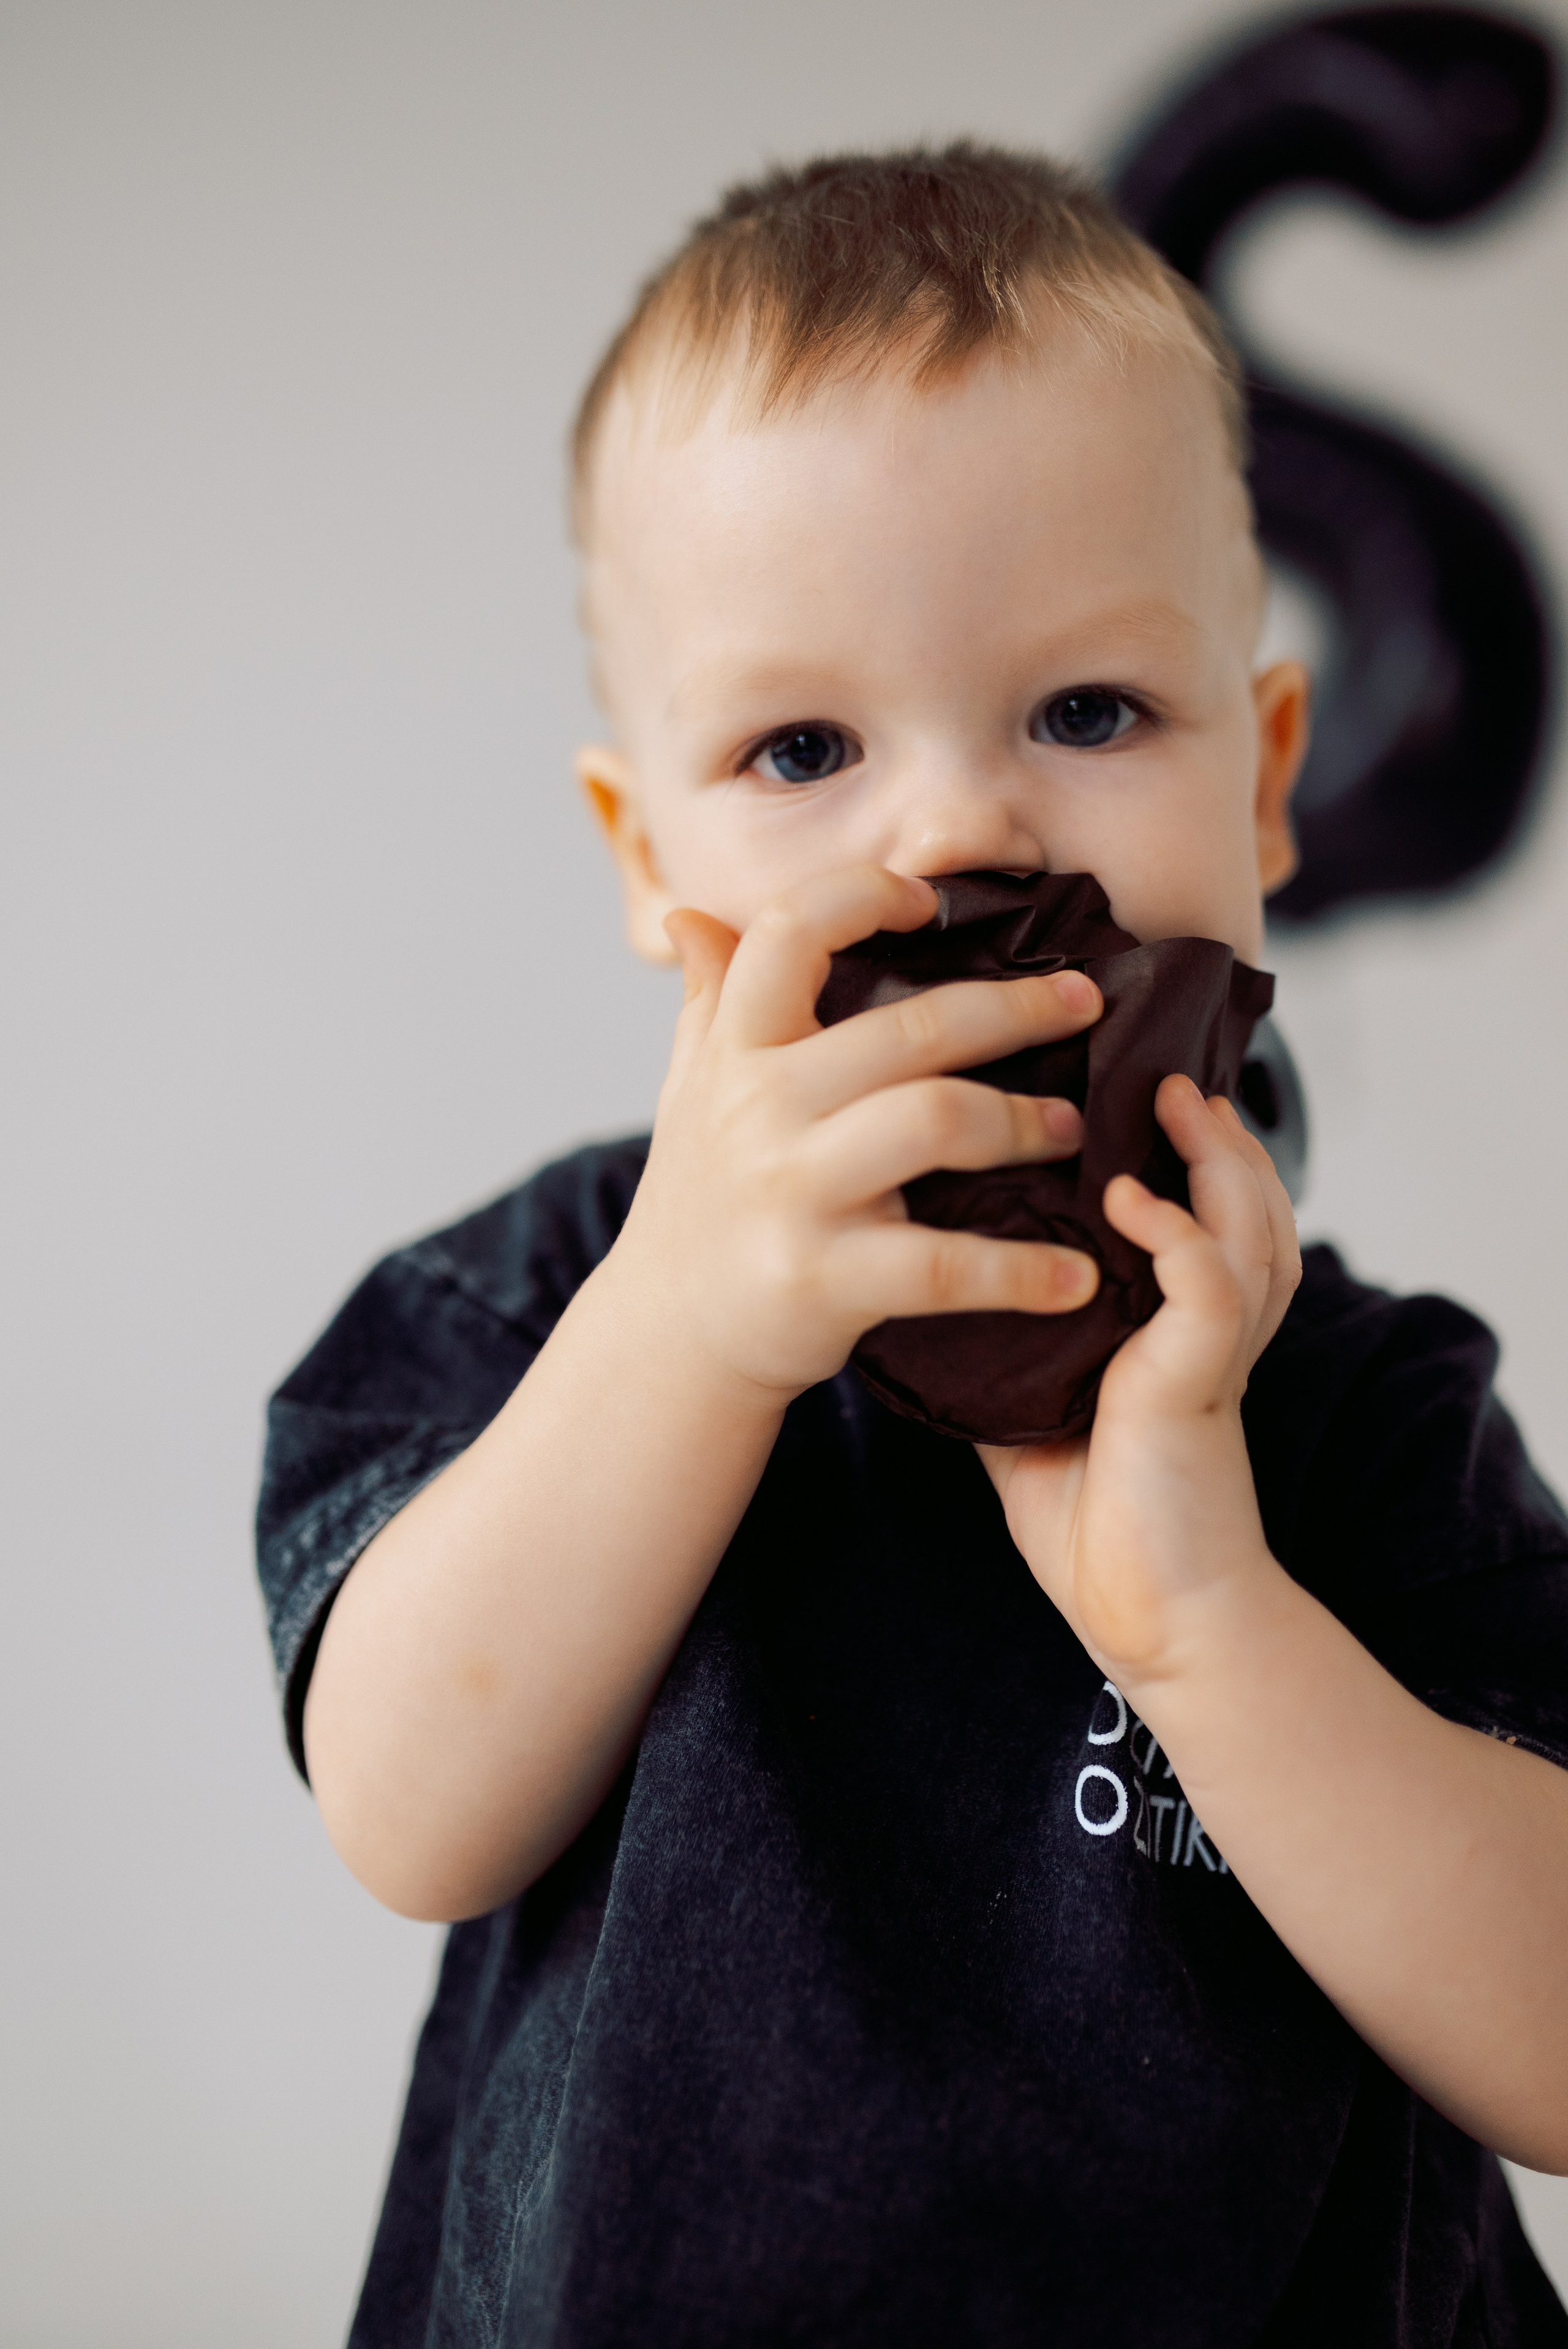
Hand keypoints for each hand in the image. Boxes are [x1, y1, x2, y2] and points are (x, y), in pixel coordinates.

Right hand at [618, 864, 1103, 1398]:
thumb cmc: (703, 1201)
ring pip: (937, 1121)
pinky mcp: (823, 1279)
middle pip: (909, 1030)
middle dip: (1013, 1011)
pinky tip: (1078, 1277)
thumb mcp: (690, 1094)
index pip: (790, 933)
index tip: (929, 900)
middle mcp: (759, 1109)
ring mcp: (792, 1193)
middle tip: (1083, 1006)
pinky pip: (945, 1265)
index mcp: (736, 1051)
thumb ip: (706, 1004)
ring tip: (1071, 1129)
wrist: (671, 1337)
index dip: (861, 896)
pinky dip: (1022, 1273)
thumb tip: (691, 918)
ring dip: (1026, 1121)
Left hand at [980, 1074, 1301, 1688]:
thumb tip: (923, 1288)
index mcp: (1177, 1330)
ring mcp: (1213, 1356)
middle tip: (1163, 1076)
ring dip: (1210, 1162)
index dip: (1190, 1158)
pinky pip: (1211, 1291)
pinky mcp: (1202, 1387)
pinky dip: (1177, 1238)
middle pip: (1246, 1205)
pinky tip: (1132, 1202)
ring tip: (1169, 1104)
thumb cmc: (1093, 1520)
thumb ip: (1001, 1344)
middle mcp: (1210, 1332)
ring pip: (1246, 1230)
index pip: (1206, 1219)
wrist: (1150, 1619)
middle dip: (1214, 1135)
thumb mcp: (1031, 1408)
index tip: (1138, 1099)